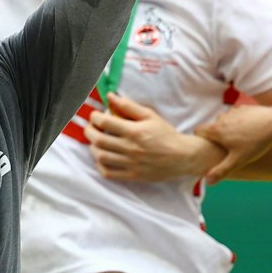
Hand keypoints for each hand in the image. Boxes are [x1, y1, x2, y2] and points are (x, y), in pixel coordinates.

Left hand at [87, 93, 219, 181]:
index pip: (105, 122)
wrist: (182, 157)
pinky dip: (100, 166)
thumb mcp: (150, 116)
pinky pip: (108, 173)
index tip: (95, 116)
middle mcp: (130, 148)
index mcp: (134, 131)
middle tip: (91, 128)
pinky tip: (102, 159)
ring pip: (101, 157)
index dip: (95, 117)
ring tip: (96, 142)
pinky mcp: (132, 175)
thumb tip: (110, 97)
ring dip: (93, 148)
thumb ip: (128, 106)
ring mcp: (130, 163)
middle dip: (89, 132)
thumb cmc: (166, 134)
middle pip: (99, 140)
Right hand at [197, 104, 271, 184]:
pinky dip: (240, 121)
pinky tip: (250, 129)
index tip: (208, 146)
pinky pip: (237, 115)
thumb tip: (208, 182)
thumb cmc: (255, 143)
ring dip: (228, 127)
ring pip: (225, 120)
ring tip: (241, 138)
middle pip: (212, 126)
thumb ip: (221, 171)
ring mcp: (233, 111)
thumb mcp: (238, 160)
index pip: (198, 131)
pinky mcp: (244, 108)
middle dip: (216, 135)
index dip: (201, 139)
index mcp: (217, 130)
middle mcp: (222, 118)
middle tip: (227, 147)